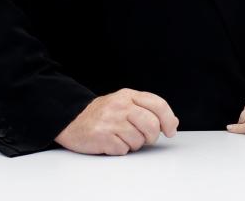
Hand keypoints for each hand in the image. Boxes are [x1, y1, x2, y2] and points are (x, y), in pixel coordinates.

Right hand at [55, 88, 178, 155]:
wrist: (72, 120)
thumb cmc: (103, 114)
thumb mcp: (126, 104)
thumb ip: (149, 110)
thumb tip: (173, 123)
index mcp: (129, 95)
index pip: (158, 105)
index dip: (168, 120)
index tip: (170, 131)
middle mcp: (120, 106)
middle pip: (151, 125)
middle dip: (152, 136)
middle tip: (145, 138)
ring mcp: (110, 121)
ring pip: (138, 140)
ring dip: (134, 144)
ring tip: (123, 137)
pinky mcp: (102, 136)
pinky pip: (123, 149)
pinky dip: (120, 149)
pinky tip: (112, 142)